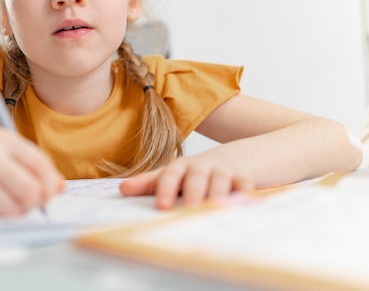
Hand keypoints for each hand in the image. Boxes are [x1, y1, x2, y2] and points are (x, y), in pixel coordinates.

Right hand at [0, 127, 63, 218]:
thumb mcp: (5, 160)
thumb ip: (34, 170)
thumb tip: (60, 187)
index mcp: (1, 139)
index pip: (39, 163)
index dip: (49, 184)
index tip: (48, 195)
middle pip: (30, 189)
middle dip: (32, 204)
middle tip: (23, 205)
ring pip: (14, 209)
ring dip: (12, 215)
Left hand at [119, 153, 252, 209]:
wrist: (232, 158)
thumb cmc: (194, 173)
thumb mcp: (172, 175)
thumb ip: (148, 183)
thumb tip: (121, 189)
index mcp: (180, 167)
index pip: (170, 175)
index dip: (166, 189)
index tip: (162, 206)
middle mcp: (201, 167)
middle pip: (196, 177)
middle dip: (193, 193)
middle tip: (190, 210)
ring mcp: (223, 171)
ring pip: (221, 181)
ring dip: (218, 195)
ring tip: (217, 209)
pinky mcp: (244, 177)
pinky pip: (245, 185)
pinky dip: (246, 195)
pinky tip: (246, 205)